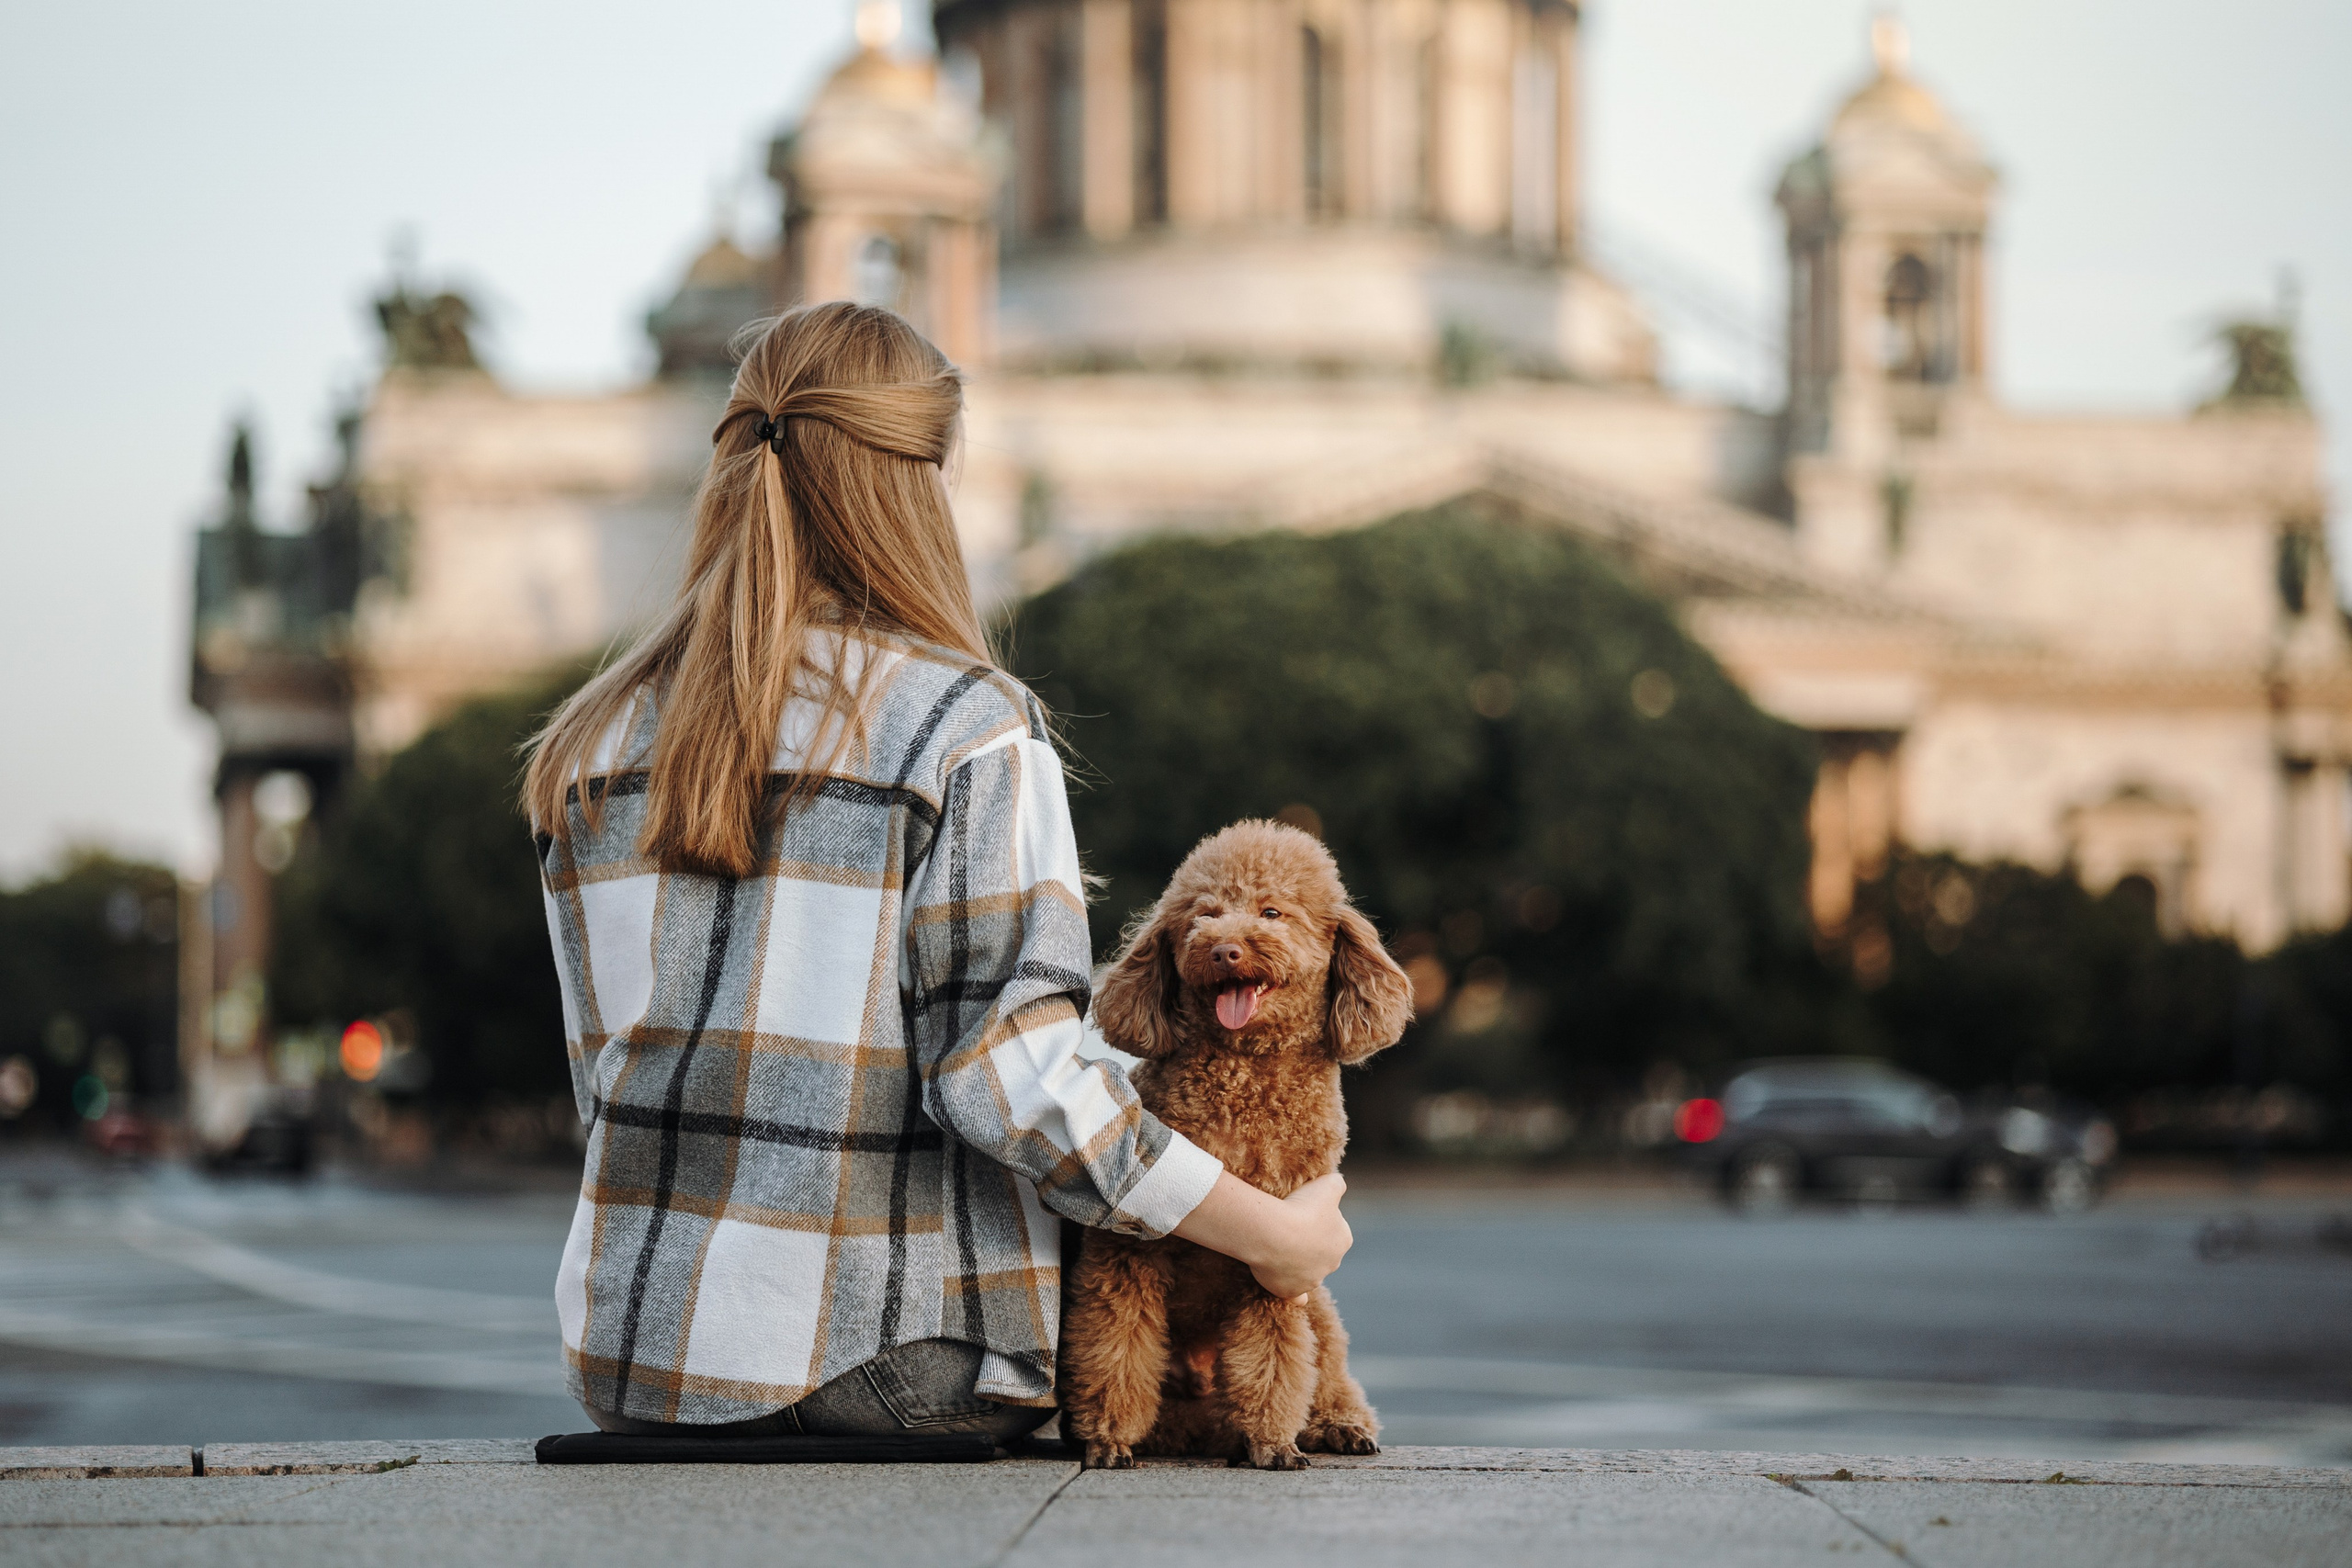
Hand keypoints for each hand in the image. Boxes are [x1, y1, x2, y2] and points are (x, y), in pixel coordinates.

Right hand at [1252, 1172, 1351, 1298]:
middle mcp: (1332, 1263)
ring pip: (1308, 1272)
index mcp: (1343, 1239)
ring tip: (1279, 1248)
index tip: (1303, 1211)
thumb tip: (1339, 1183)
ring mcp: (1311, 1280)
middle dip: (1309, 1243)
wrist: (1274, 1233)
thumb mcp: (1327, 1184)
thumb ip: (1338, 1183)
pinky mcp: (1291, 1291)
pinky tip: (1296, 1297)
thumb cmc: (1302, 1207)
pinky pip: (1296, 1296)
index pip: (1335, 1228)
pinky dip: (1296, 1296)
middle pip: (1321, 1252)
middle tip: (1288, 1227)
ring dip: (1298, 1263)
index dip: (1319, 1218)